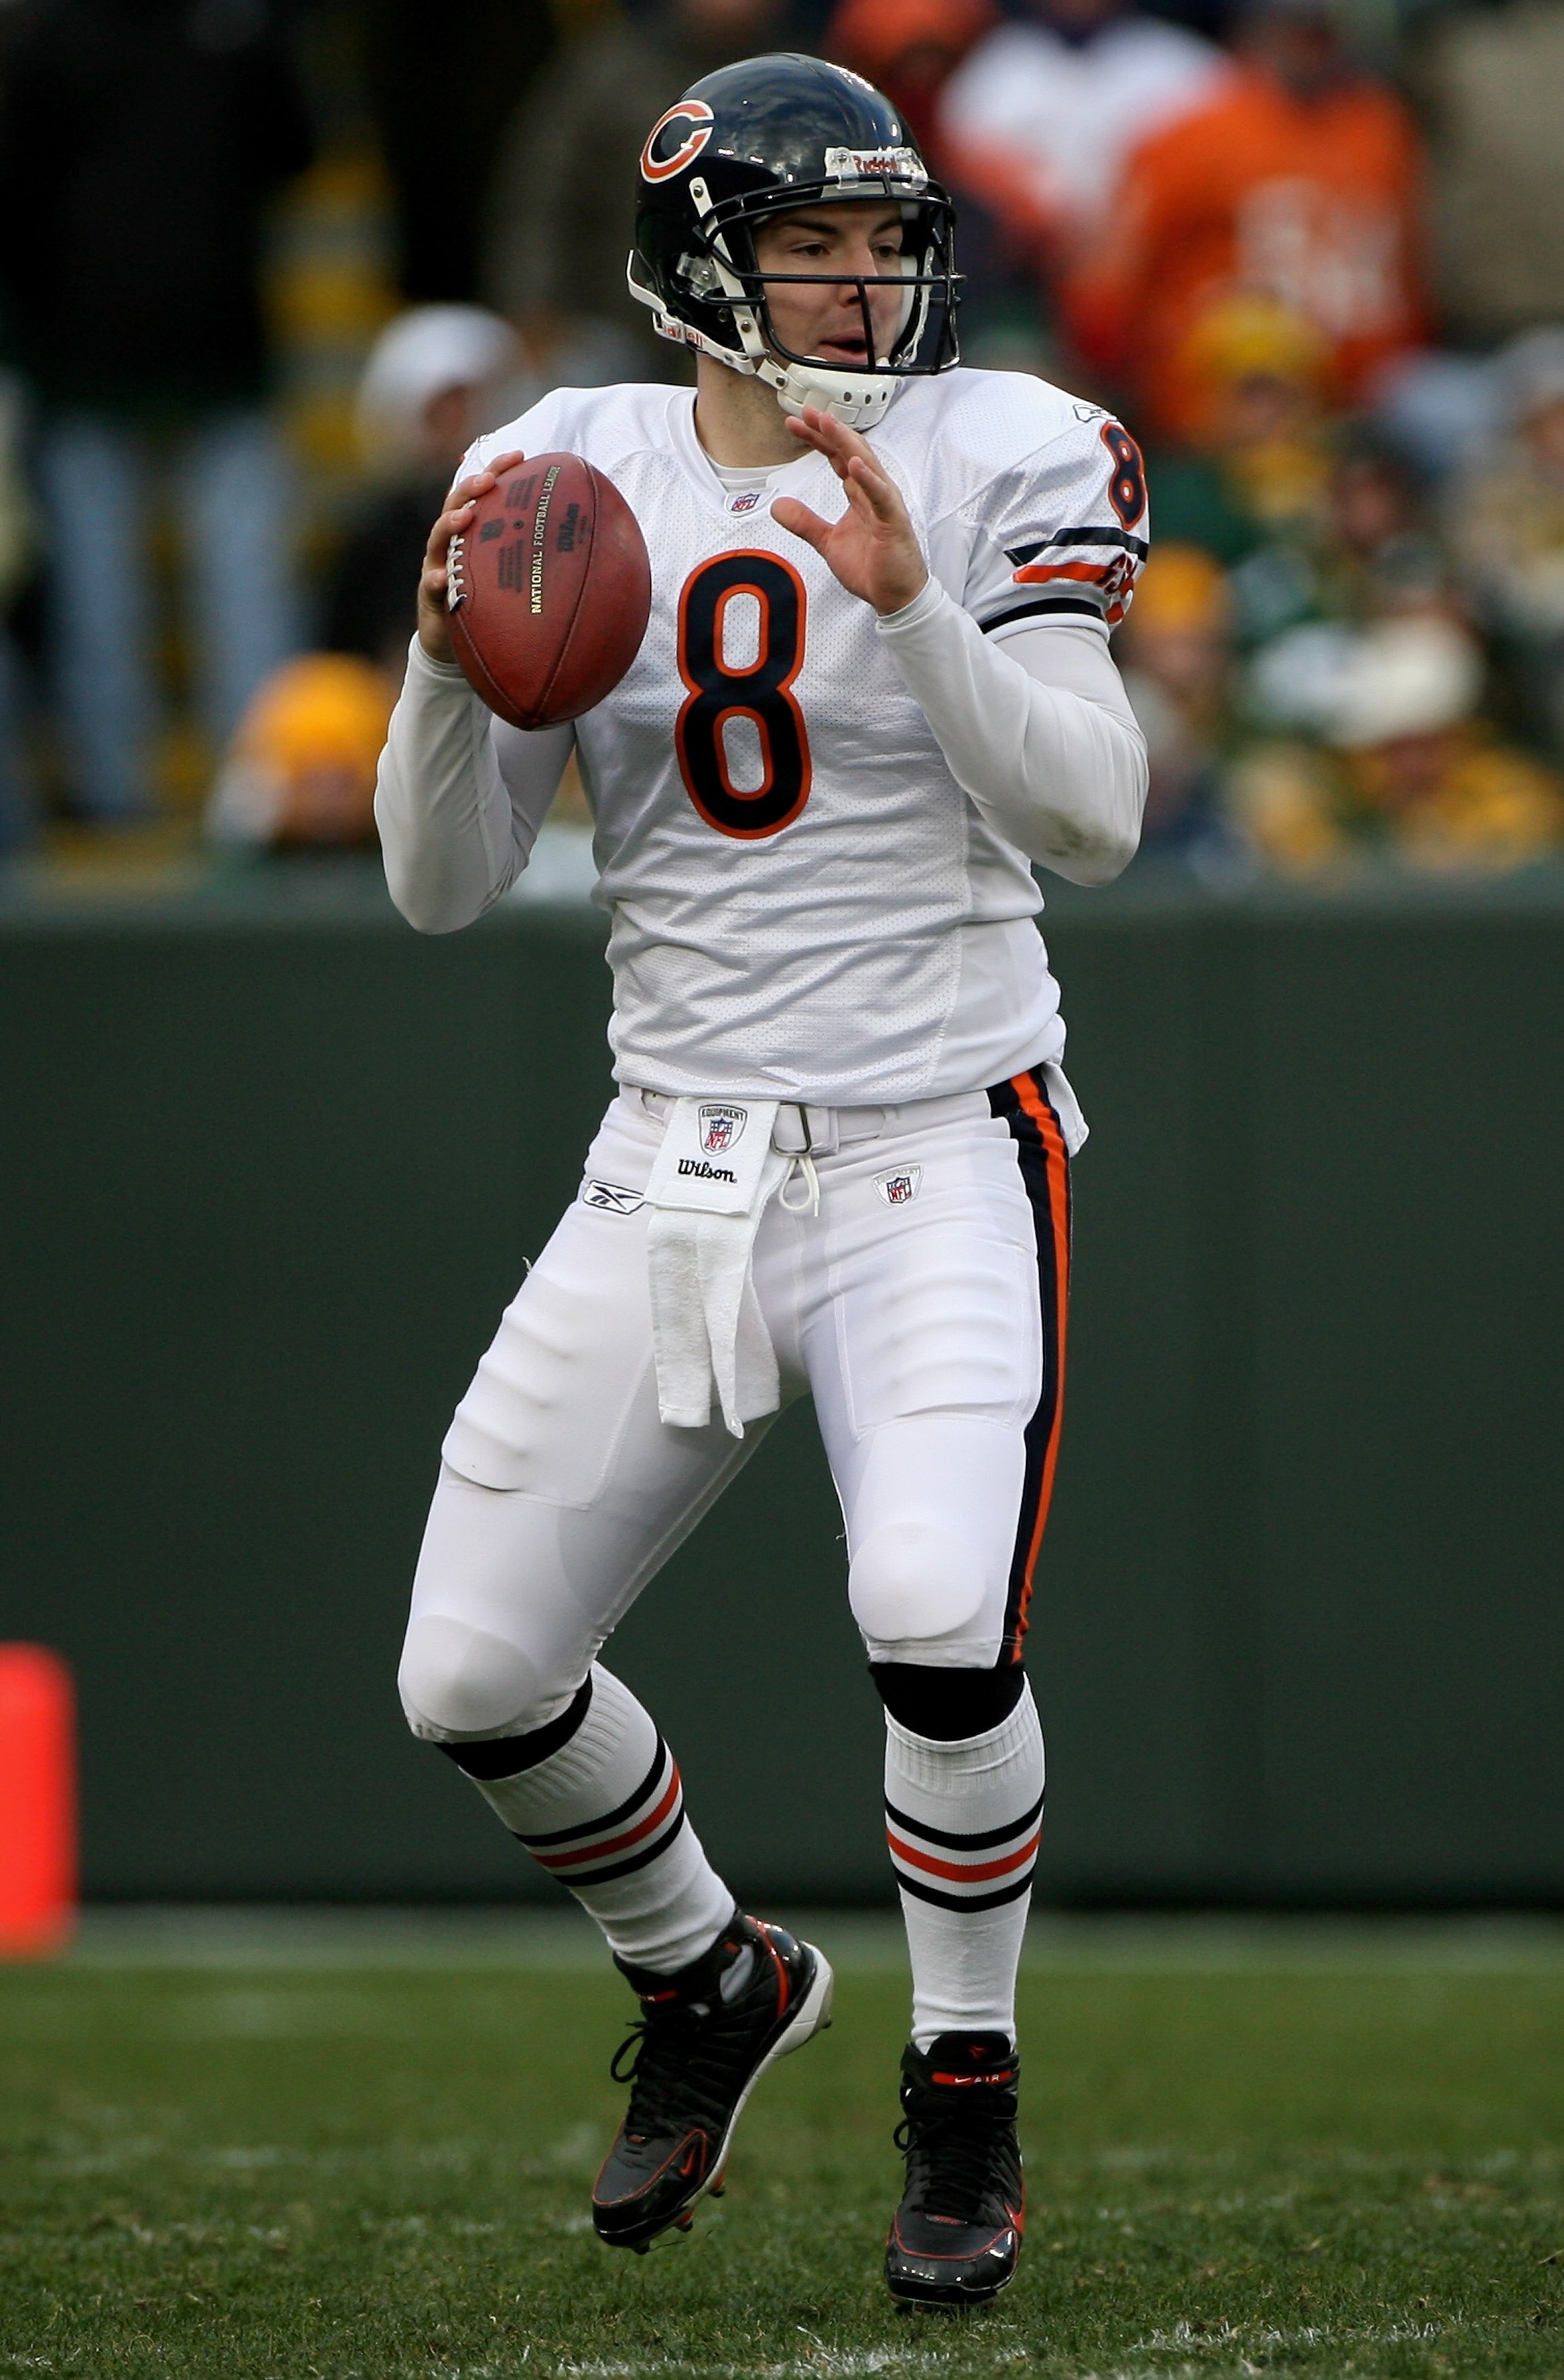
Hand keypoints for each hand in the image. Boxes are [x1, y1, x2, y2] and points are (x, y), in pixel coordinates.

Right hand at [416, 449, 527, 662]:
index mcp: (474, 531)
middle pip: (456, 504)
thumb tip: (591, 545)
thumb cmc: (491, 603)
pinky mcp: (430, 595)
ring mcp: (437, 565)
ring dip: (450, 523)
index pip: (483, 493)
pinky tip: (443, 578)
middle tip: (490, 480)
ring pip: (438, 538)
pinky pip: (430, 585)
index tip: (520, 456)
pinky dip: (435, 579)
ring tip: (466, 517)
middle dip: (472, 488)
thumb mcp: (515, 574)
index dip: (497, 471)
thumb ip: (538, 556)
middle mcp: (452, 543)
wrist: (458, 642)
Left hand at [770, 408, 928, 616]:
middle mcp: (874, 492)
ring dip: (846, 442)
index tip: (796, 424)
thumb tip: (778, 507)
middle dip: (829, 430)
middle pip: (850, 451)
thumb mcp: (828, 543)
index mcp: (859, 494)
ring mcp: (886, 504)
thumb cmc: (873, 568)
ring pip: (866, 464)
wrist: (896, 597)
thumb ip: (805, 523)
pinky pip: (881, 496)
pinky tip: (854, 464)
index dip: (817, 439)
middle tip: (808, 411)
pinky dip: (868, 479)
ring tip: (828, 424)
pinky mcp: (893, 521)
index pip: (837, 457)